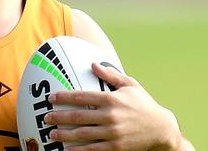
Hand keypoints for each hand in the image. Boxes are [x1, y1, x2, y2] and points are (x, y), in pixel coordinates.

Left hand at [42, 63, 190, 150]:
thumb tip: (93, 64)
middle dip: (59, 117)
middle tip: (46, 118)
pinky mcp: (116, 147)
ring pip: (83, 134)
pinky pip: (93, 149)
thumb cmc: (144, 105)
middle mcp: (110, 116)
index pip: (82, 96)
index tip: (50, 98)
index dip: (64, 97)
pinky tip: (67, 150)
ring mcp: (113, 133)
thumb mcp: (130, 85)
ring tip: (52, 134)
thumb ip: (110, 75)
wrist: (162, 129)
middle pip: (78, 116)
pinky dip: (79, 150)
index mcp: (111, 99)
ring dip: (65, 134)